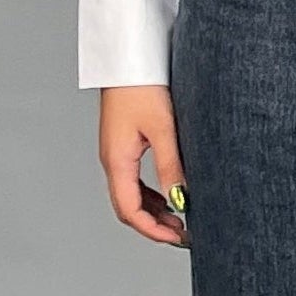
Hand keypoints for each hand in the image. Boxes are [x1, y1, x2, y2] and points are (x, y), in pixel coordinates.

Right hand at [98, 85, 190, 247]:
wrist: (128, 56)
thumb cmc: (142, 85)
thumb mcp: (163, 127)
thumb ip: (171, 165)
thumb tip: (182, 199)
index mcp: (117, 160)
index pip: (130, 211)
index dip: (152, 231)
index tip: (177, 239)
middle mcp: (112, 160)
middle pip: (127, 207)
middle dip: (153, 225)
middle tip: (182, 235)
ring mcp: (116, 152)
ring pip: (130, 194)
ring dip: (153, 210)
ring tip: (179, 218)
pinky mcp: (123, 142)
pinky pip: (133, 179)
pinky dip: (150, 193)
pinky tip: (169, 192)